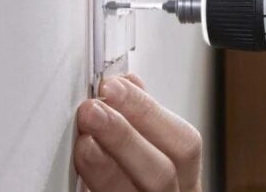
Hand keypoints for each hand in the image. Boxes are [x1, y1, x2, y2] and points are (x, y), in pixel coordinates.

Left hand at [75, 74, 202, 191]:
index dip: (149, 112)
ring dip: (107, 165)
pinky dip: (95, 189)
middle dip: (126, 135)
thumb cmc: (143, 188)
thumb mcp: (154, 157)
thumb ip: (144, 125)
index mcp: (186, 180)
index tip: (113, 86)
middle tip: (93, 109)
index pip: (184, 143)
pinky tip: (79, 171)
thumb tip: (128, 83)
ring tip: (83, 137)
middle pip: (163, 172)